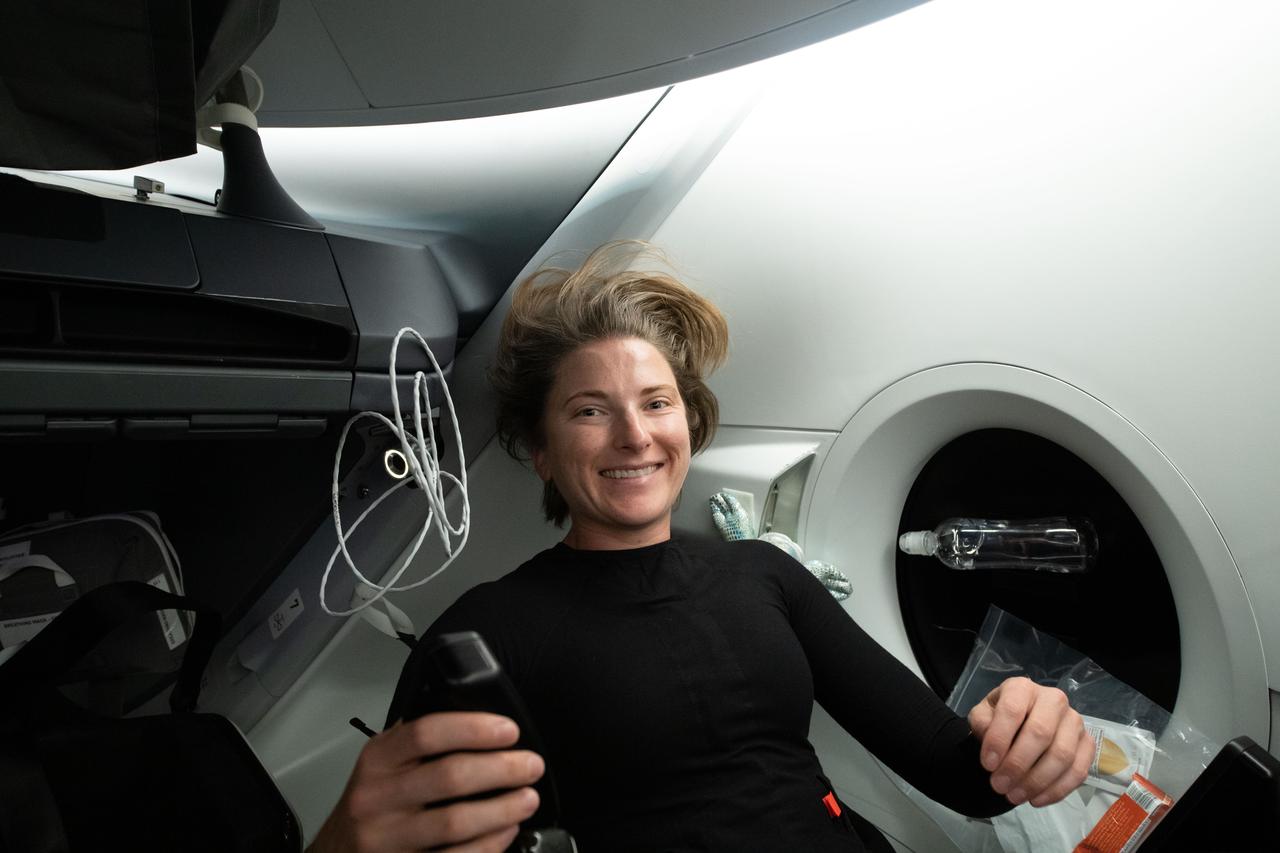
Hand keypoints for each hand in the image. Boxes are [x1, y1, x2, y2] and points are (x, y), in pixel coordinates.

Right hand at [307, 712, 544, 852]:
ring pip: (455, 823)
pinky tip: (506, 831)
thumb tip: (481, 722)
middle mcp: (377, 798)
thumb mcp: (382, 763)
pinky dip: (487, 846)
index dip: (474, 728)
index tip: (508, 731)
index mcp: (378, 760)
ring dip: (502, 810)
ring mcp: (386, 839)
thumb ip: (419, 742)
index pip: (427, 733)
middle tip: (531, 766)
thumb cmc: (371, 805)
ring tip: (527, 799)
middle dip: (501, 769)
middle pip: (450, 777)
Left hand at [967, 676, 1091, 807]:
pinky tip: (1036, 799)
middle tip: (999, 786)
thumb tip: (993, 749)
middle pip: (1041, 733)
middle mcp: (1054, 699)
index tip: (987, 765)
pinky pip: (1078, 771)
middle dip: (1018, 765)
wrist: (1021, 724)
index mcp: (1023, 688)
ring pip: (1062, 754)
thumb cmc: (999, 719)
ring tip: (1014, 796)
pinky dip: (1057, 790)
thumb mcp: (982, 716)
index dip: (999, 739)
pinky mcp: (1087, 744)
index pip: (1012, 710)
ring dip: (1037, 781)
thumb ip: (982, 726)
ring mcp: (1075, 721)